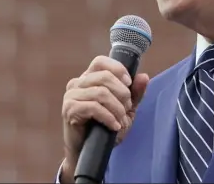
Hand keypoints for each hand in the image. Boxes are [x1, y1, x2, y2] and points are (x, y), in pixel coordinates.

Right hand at [60, 55, 148, 182]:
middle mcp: (77, 83)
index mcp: (89, 78)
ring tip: (121, 120)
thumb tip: (143, 76)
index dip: (117, 69)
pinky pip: (93, 107)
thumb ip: (134, 93)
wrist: (89, 151)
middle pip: (104, 76)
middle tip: (127, 108)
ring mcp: (71, 95)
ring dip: (117, 108)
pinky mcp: (69, 110)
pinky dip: (108, 117)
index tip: (129, 83)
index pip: (100, 61)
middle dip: (122, 93)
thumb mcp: (125, 109)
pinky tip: (114, 126)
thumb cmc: (105, 127)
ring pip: (100, 92)